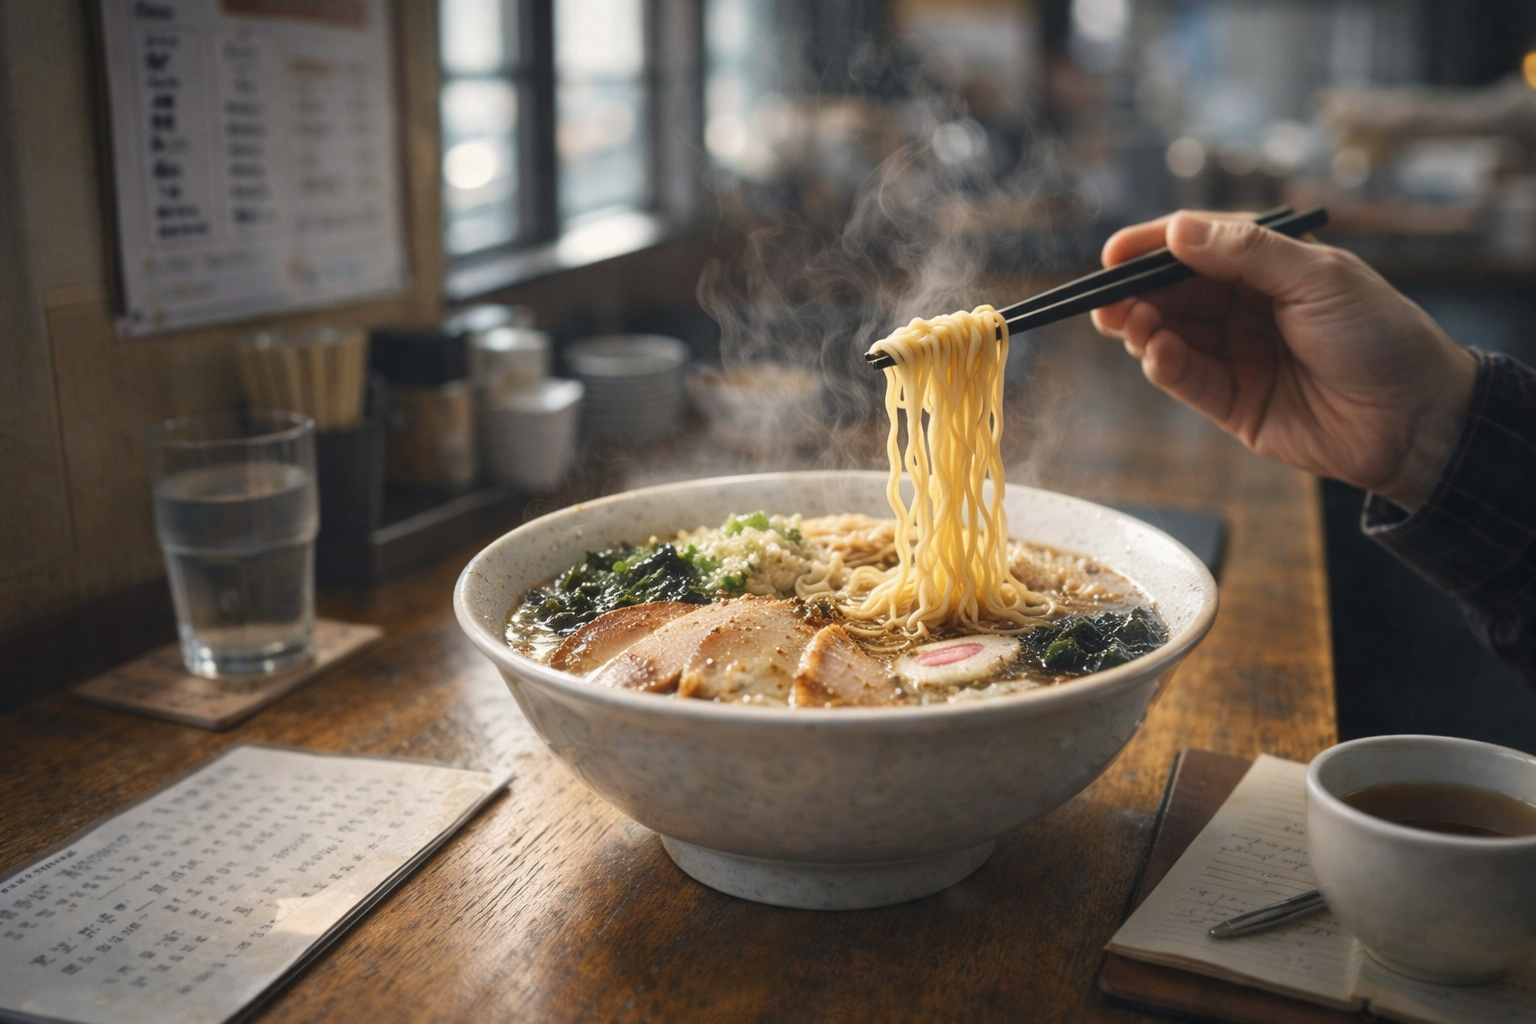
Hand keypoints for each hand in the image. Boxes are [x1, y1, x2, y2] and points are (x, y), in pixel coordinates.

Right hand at [1090, 212, 1477, 511]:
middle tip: (1106, 298)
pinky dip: (1164, 364)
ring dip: (1142, 327)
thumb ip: (1247, 254)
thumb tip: (1179, 229)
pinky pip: (1186, 378)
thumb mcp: (1319, 279)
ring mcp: (1236, 354)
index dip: (1151, 247)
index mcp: (1269, 266)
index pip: (1197, 246)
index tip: (1113, 254)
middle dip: (1134, 292)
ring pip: (1170, 334)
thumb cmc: (1381, 337)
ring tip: (1129, 324)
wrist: (1416, 420)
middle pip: (1172, 291)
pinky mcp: (1231, 402)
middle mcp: (1246, 307)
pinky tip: (1155, 352)